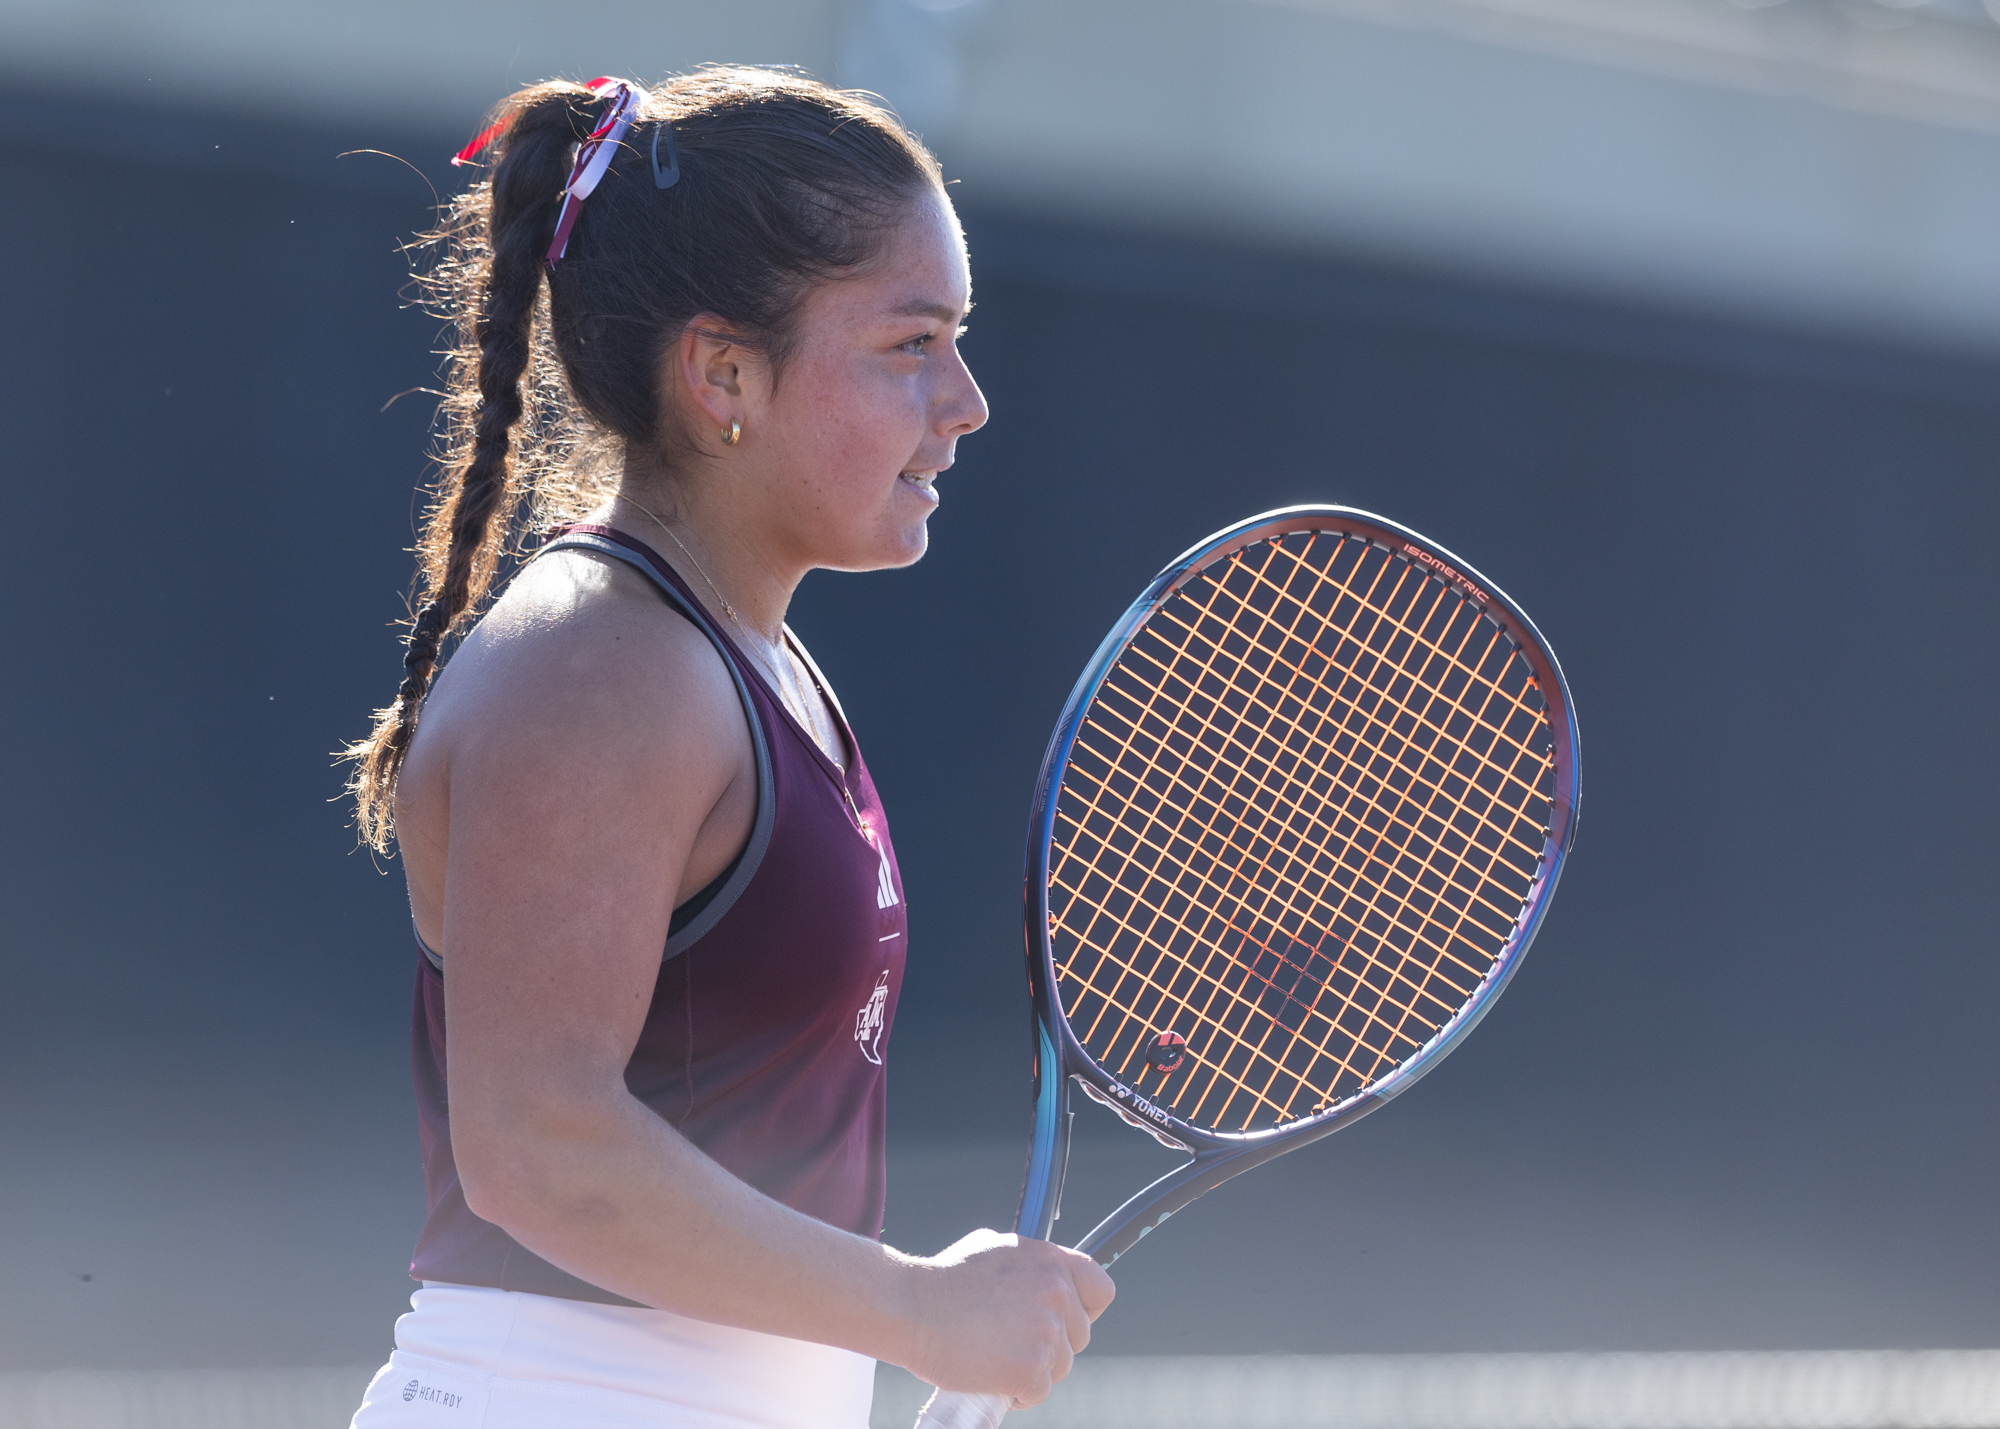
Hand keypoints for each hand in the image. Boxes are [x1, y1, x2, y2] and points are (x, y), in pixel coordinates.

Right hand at [893, 1229, 1114, 1405]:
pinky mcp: (1031, 1370)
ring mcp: (1046, 1333)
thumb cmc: (943, 1280)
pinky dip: (1016, 1392)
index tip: (1066, 1318)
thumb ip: (1030, 1266)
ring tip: (994, 1356)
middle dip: (1051, 1344)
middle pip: (1079, 1336)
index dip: (1085, 1308)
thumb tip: (1043, 1276)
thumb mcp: (996, 1250)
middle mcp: (1056, 1293)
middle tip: (1012, 1341)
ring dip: (1033, 1369)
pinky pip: (1037, 1392)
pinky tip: (989, 1375)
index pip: (1101, 1290)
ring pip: (1060, 1367)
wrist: (909, 1307)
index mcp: (1052, 1261)